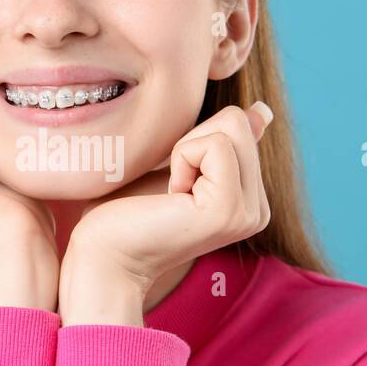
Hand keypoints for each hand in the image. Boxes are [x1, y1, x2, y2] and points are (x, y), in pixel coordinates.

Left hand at [58, 103, 273, 325]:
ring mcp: (248, 213)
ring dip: (185, 150)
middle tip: (170, 188)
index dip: (194, 140)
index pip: (240, 126)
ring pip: (231, 127)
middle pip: (238, 122)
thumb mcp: (181, 166)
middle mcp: (258, 211)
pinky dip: (181, 158)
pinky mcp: (229, 210)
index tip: (174, 184)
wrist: (104, 254)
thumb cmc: (128, 211)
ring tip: (172, 193)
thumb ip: (222, 142)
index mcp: (251, 200)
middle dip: (192, 141)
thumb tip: (262, 111)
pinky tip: (171, 197)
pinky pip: (215, 145)